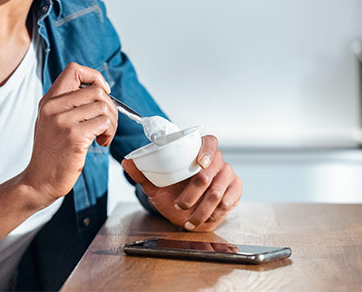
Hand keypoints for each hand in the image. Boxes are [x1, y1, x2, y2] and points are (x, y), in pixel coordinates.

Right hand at [20, 62, 116, 208]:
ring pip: (104, 107)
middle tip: (106, 124)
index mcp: (49, 100)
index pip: (74, 69)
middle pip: (96, 90)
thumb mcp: (51, 121)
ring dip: (112, 123)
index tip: (102, 92)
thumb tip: (99, 91)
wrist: (39, 181)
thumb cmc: (50, 153)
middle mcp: (53, 107)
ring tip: (103, 135)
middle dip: (110, 107)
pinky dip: (109, 133)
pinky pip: (104, 123)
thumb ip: (67, 104)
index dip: (94, 76)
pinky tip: (101, 143)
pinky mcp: (74, 136)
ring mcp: (63, 121)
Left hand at [122, 135, 241, 231]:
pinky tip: (206, 218)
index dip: (207, 151)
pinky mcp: (235, 189)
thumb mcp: (155, 184)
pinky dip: (217, 212)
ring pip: (219, 190)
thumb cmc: (171, 192)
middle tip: (181, 204)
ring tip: (190, 219)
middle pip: (212, 170)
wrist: (183, 211)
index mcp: (197, 151)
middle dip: (195, 192)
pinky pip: (231, 199)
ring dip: (203, 208)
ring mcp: (227, 174)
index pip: (209, 142)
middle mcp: (215, 161)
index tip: (200, 163)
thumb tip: (127, 161)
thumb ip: (142, 172)